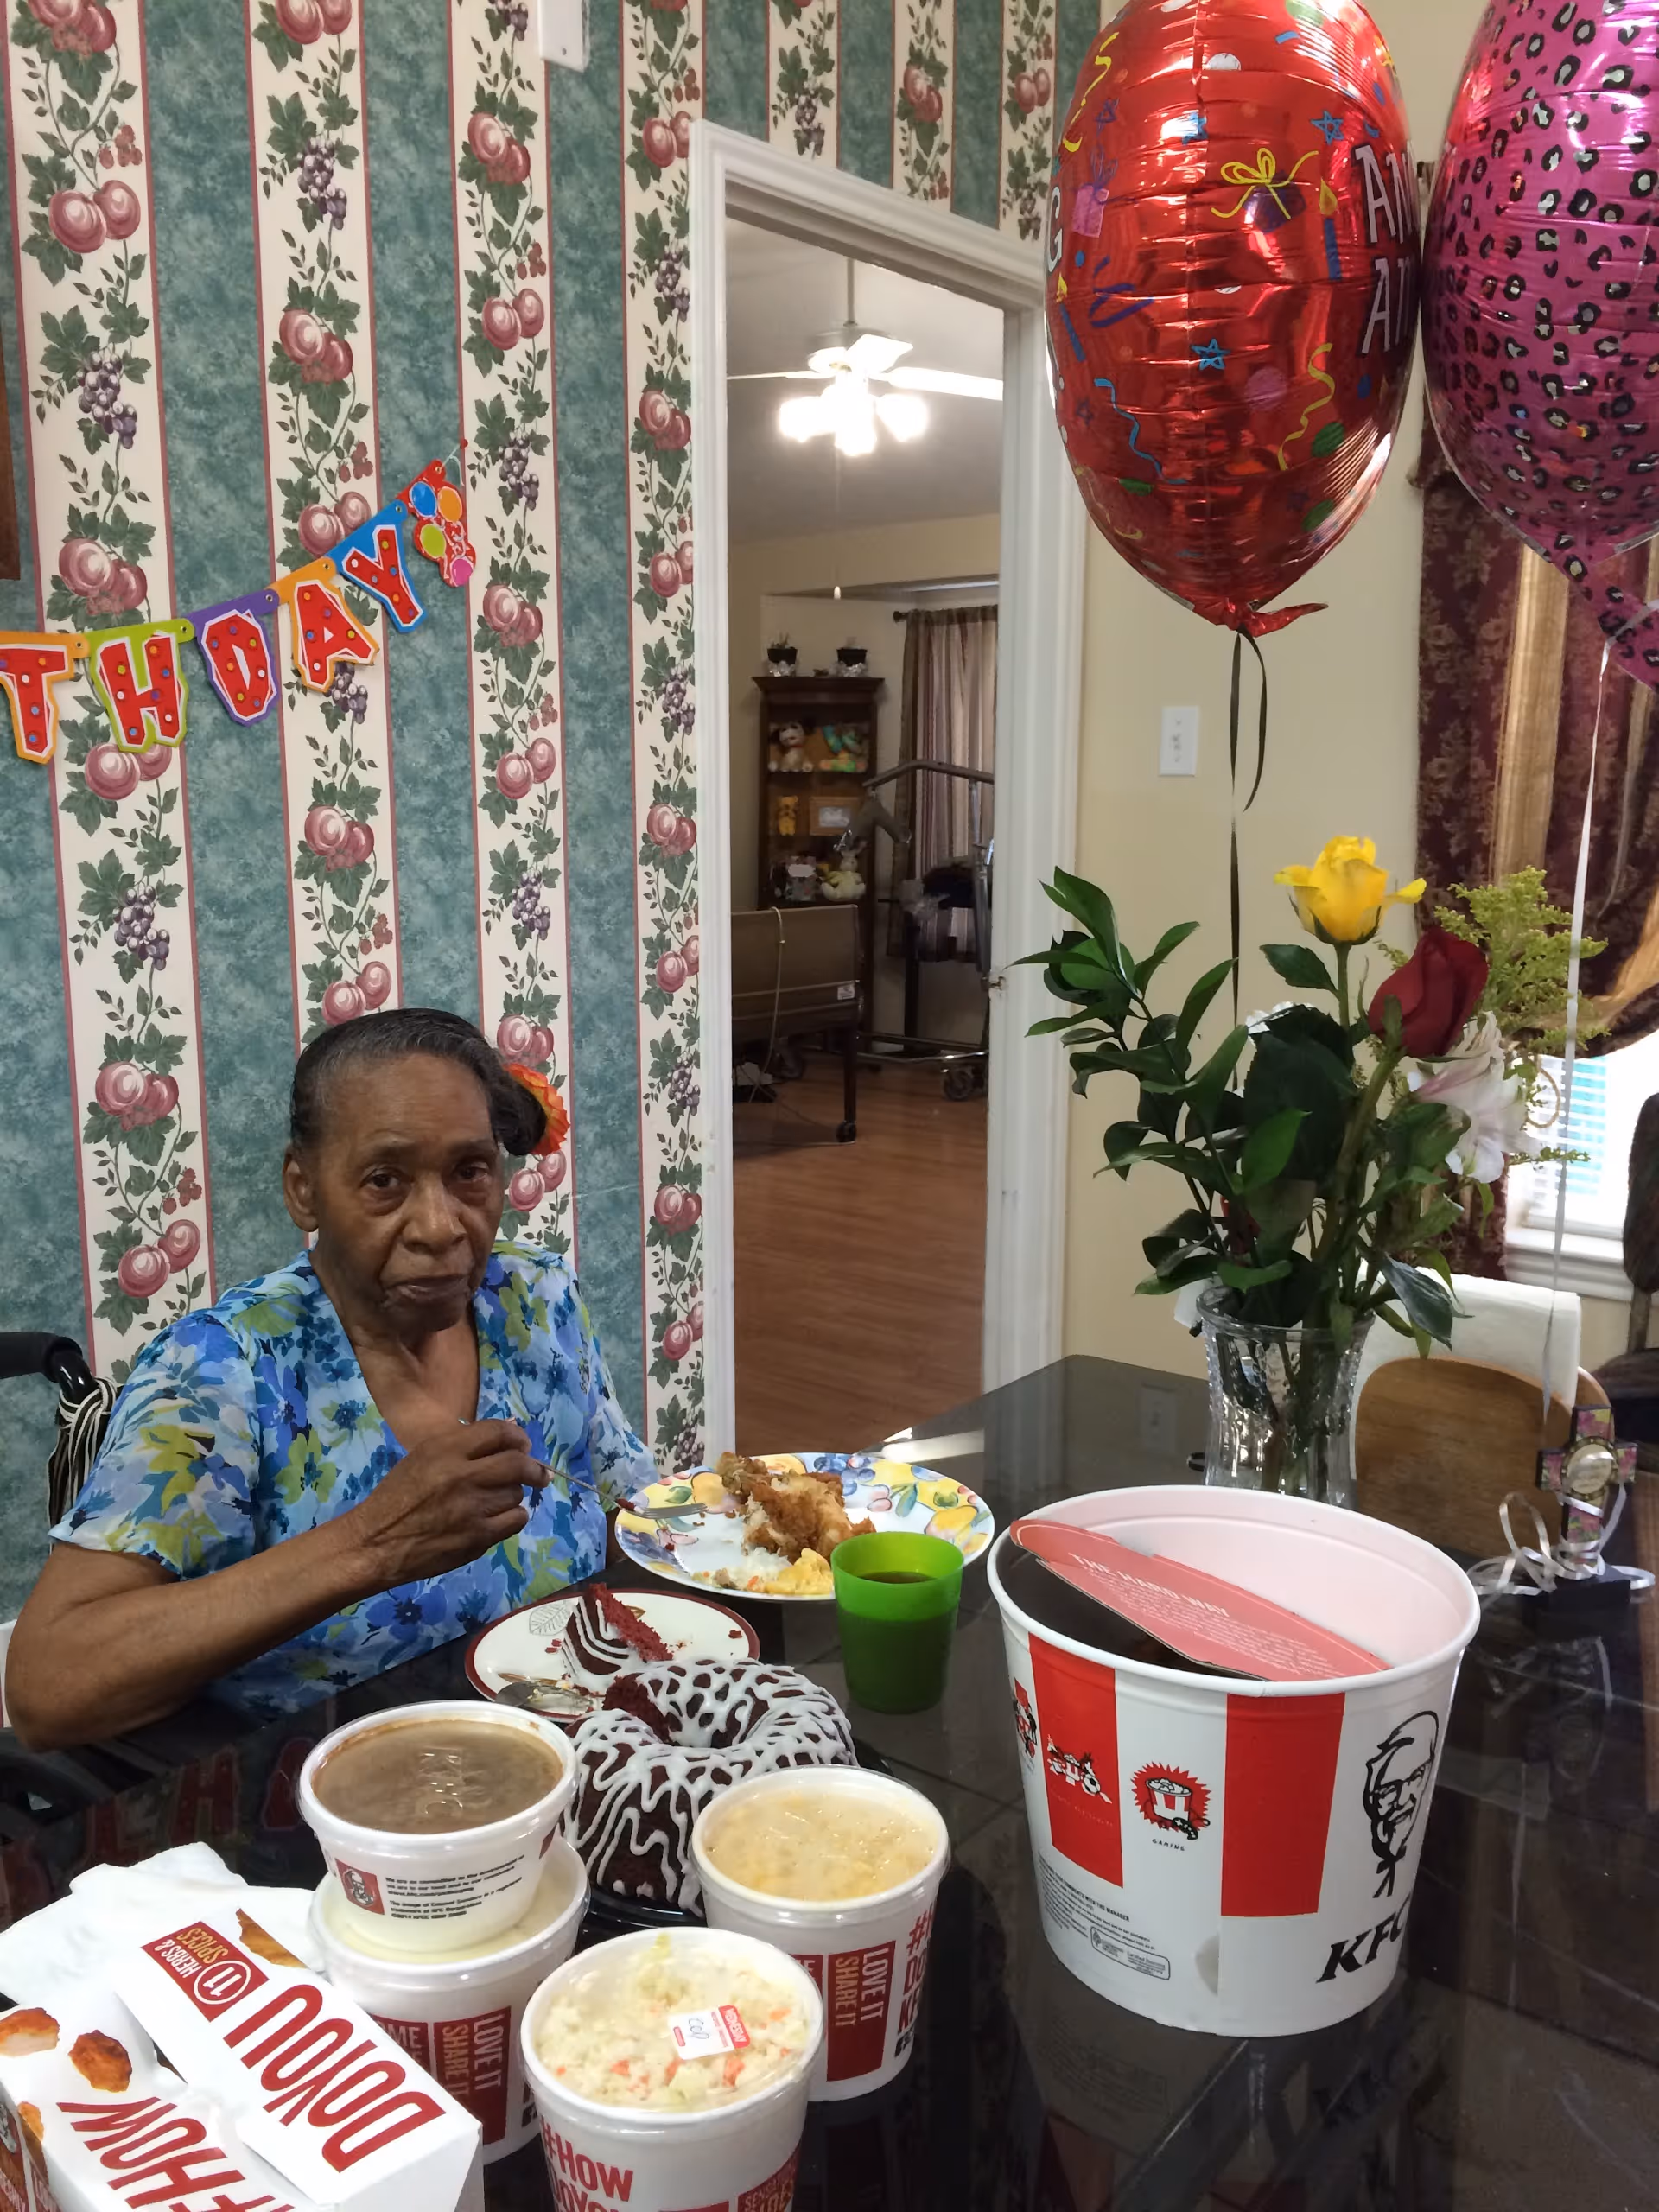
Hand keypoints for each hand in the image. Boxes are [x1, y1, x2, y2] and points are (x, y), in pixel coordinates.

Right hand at [345, 1421, 546, 1588]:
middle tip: (538, 1473)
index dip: (517, 1437)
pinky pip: (515, 1520)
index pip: (499, 1432)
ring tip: (498, 1500)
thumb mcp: (423, 1458)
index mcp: (446, 1449)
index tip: (523, 1446)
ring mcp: (472, 1508)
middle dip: (533, 1467)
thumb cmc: (397, 1497)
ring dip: (514, 1495)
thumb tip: (506, 1437)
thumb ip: (462, 1447)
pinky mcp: (477, 1537)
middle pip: (518, 1463)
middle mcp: (463, 1474)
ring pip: (516, 1493)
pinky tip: (500, 1518)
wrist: (376, 1543)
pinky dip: (513, 1517)